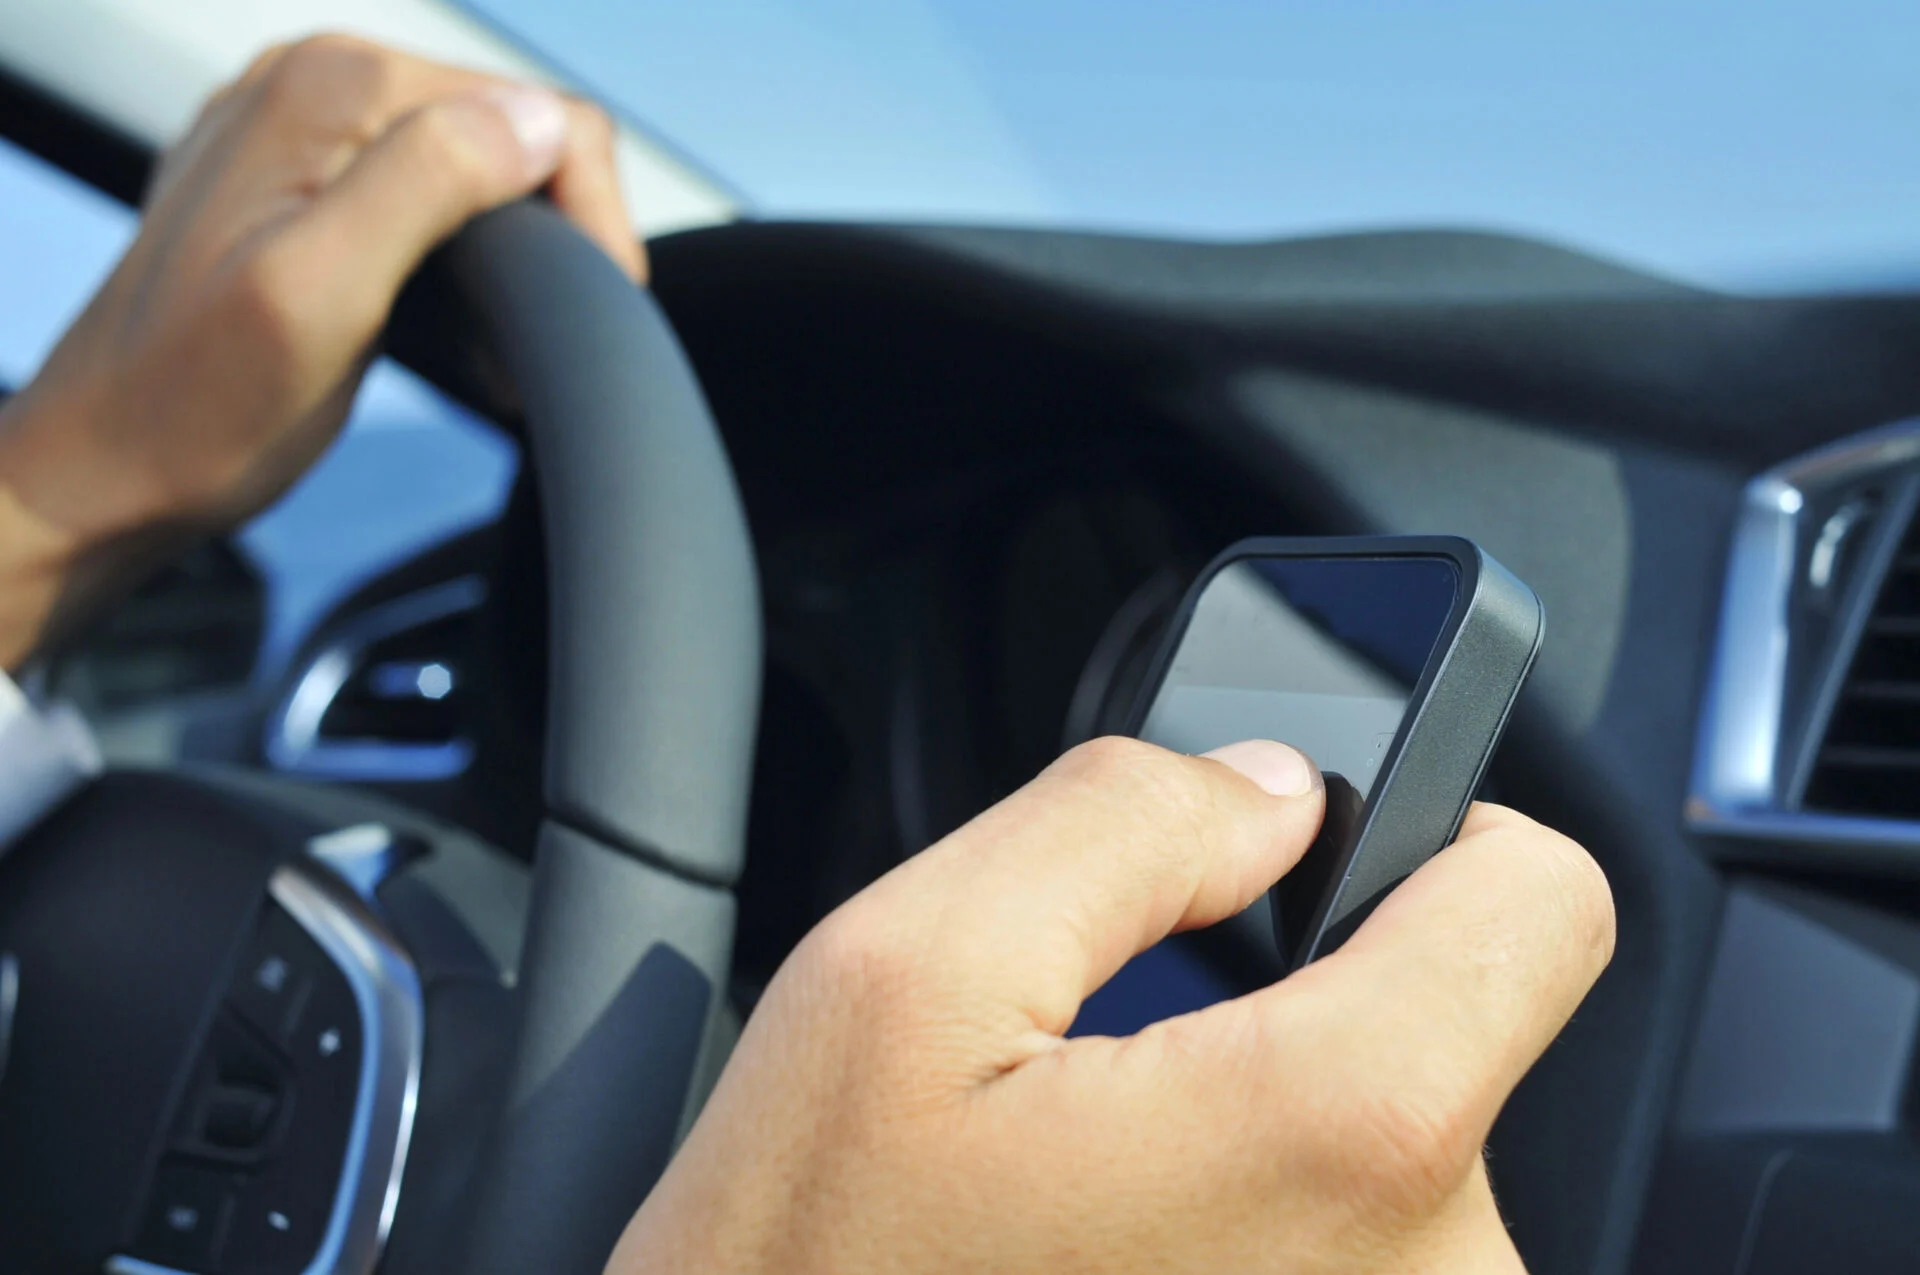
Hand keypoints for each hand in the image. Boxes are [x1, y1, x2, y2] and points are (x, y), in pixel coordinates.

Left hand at [0, 34, 641, 667]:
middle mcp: (315, 83)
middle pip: (516, 130)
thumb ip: (425, 183)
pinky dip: (469, 258)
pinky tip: (456, 327)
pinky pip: (430, 188)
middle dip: (556, 239)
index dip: (588, 219)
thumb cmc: (194, 411)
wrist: (100, 472)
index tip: (587, 316)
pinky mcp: (305, 183)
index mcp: (327, 91)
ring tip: (496, 349)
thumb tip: (539, 121)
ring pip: (483, 162)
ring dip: (518, 255)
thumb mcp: (320, 296)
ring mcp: (306, 130)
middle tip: (534, 348)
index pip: (539, 114)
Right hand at [613, 737, 1613, 1273]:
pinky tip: (1121, 1248)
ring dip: (1260, 1131)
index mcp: (1345, 1136)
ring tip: (1097, 1182)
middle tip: (1120, 1067)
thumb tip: (1267, 788)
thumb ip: (1120, 822)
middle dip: (1294, 1008)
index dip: (1430, 837)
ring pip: (1387, 1151)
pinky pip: (1352, 1254)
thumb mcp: (902, 976)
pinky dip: (1256, 1225)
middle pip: (1447, 1029)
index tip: (1322, 861)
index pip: (1543, 902)